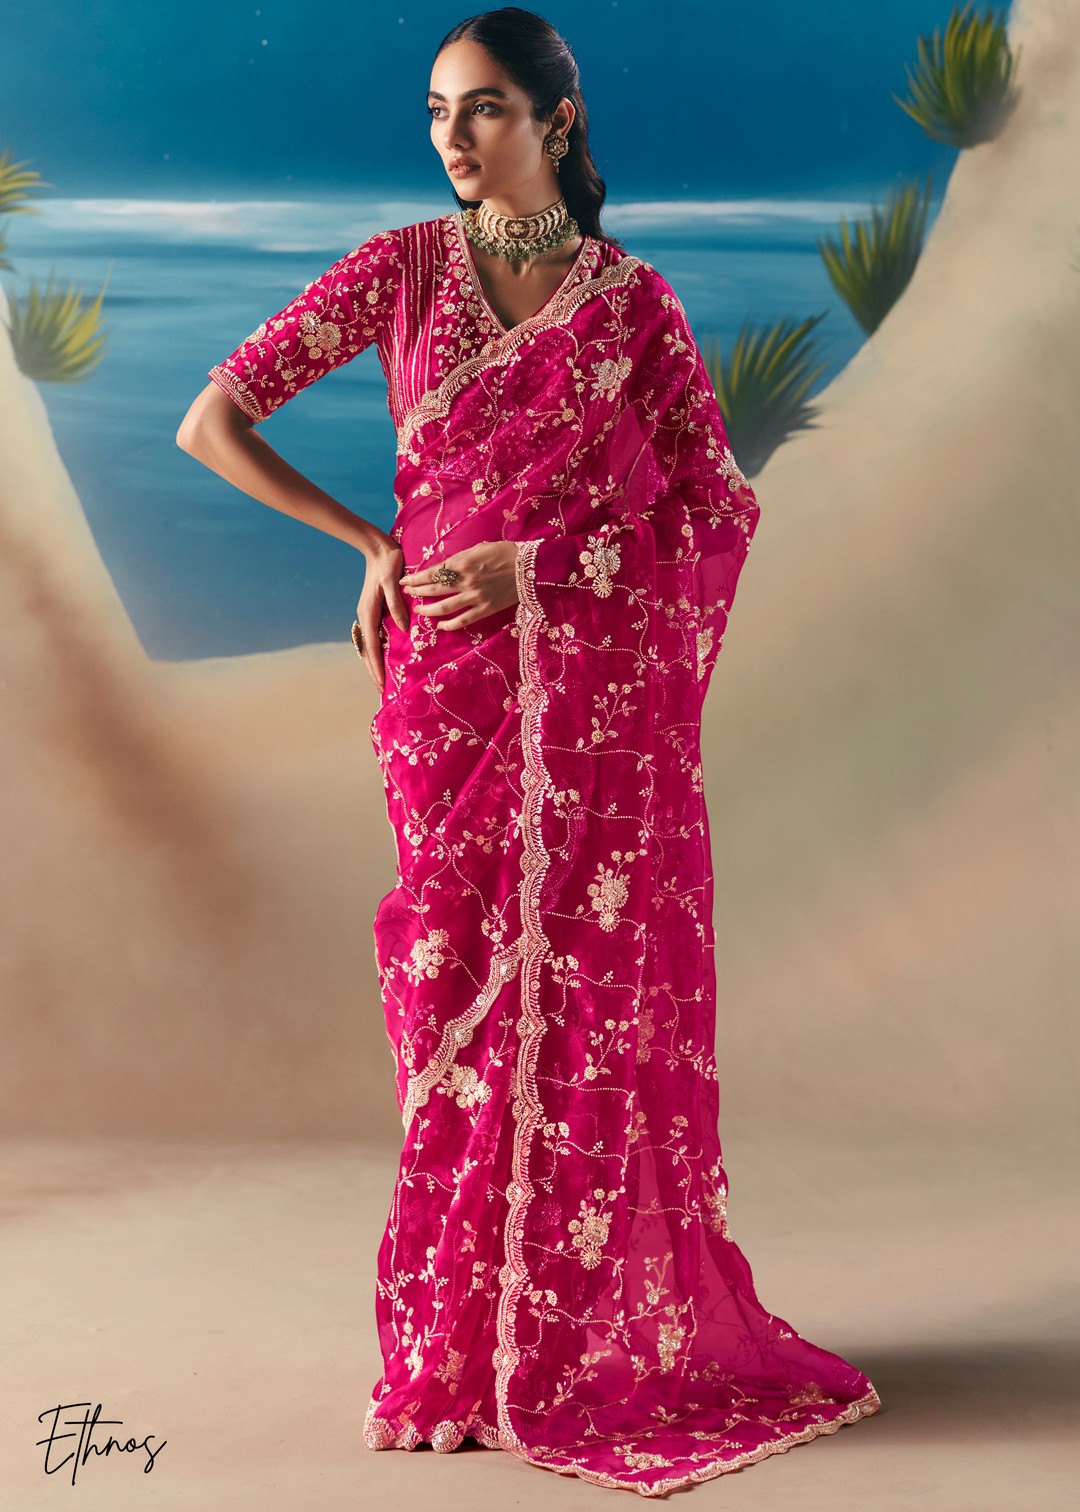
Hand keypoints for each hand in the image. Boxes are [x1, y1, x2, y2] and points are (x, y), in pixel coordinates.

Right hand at [355, 531, 408, 690]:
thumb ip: (397, 605)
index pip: (372, 646)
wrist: (378, 548)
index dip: (376, 666)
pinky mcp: (375, 610)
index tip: (381, 683)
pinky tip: (385, 657)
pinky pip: (375, 636)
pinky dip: (378, 650)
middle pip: (368, 650)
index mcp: (368, 612)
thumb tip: (402, 628)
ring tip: (382, 680)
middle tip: (381, 690)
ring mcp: (369, 614)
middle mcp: (366, 616)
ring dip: (375, 663)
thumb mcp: (393, 581)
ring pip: (370, 645)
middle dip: (374, 670)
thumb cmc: (388, 563)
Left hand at [400, 540, 519, 631]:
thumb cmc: (505, 553)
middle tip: (407, 594)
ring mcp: (475, 596)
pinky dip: (449, 625)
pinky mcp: (486, 609)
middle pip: (433, 589)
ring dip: (427, 609)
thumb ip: (460, 559)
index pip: (432, 572)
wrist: (530, 566)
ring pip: (443, 607)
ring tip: (418, 610)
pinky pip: (463, 620)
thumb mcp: (478, 549)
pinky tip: (440, 626)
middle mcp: (465, 580)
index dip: (416, 578)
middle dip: (417, 592)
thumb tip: (443, 568)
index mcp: (463, 562)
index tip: (405, 581)